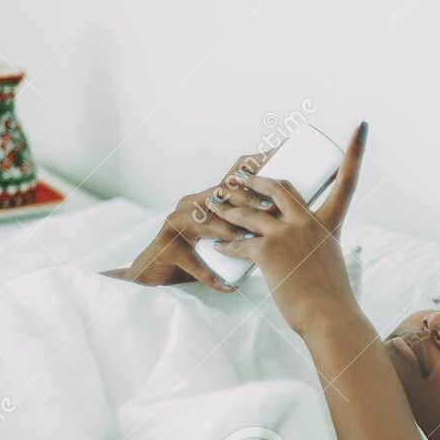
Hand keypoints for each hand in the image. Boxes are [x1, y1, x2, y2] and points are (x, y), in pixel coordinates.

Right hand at [101, 149, 279, 290]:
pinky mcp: (167, 247)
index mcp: (208, 198)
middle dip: (247, 198)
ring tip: (249, 240)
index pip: (233, 177)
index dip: (253, 165)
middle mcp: (191, 204)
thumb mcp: (221, 232)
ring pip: (206, 223)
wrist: (155, 273)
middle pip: (221, 195)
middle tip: (272, 206)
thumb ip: (245, 223)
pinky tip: (229, 286)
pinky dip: (211, 276)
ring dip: (228, 231)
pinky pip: (193, 263)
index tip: (278, 154)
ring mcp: (176, 223)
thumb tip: (284, 216)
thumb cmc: (195, 252)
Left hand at [206, 122, 366, 334]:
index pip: (348, 179)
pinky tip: (216, 246)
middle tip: (240, 178)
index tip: (362, 125)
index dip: (357, 150)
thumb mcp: (331, 265)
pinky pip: (239, 244)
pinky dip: (226, 245)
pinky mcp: (267, 252)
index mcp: (330, 223)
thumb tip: (307, 255)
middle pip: (279, 187)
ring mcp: (287, 234)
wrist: (328, 316)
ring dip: (229, 208)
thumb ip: (317, 252)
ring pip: (250, 212)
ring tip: (215, 204)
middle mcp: (308, 222)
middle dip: (256, 179)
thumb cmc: (333, 299)